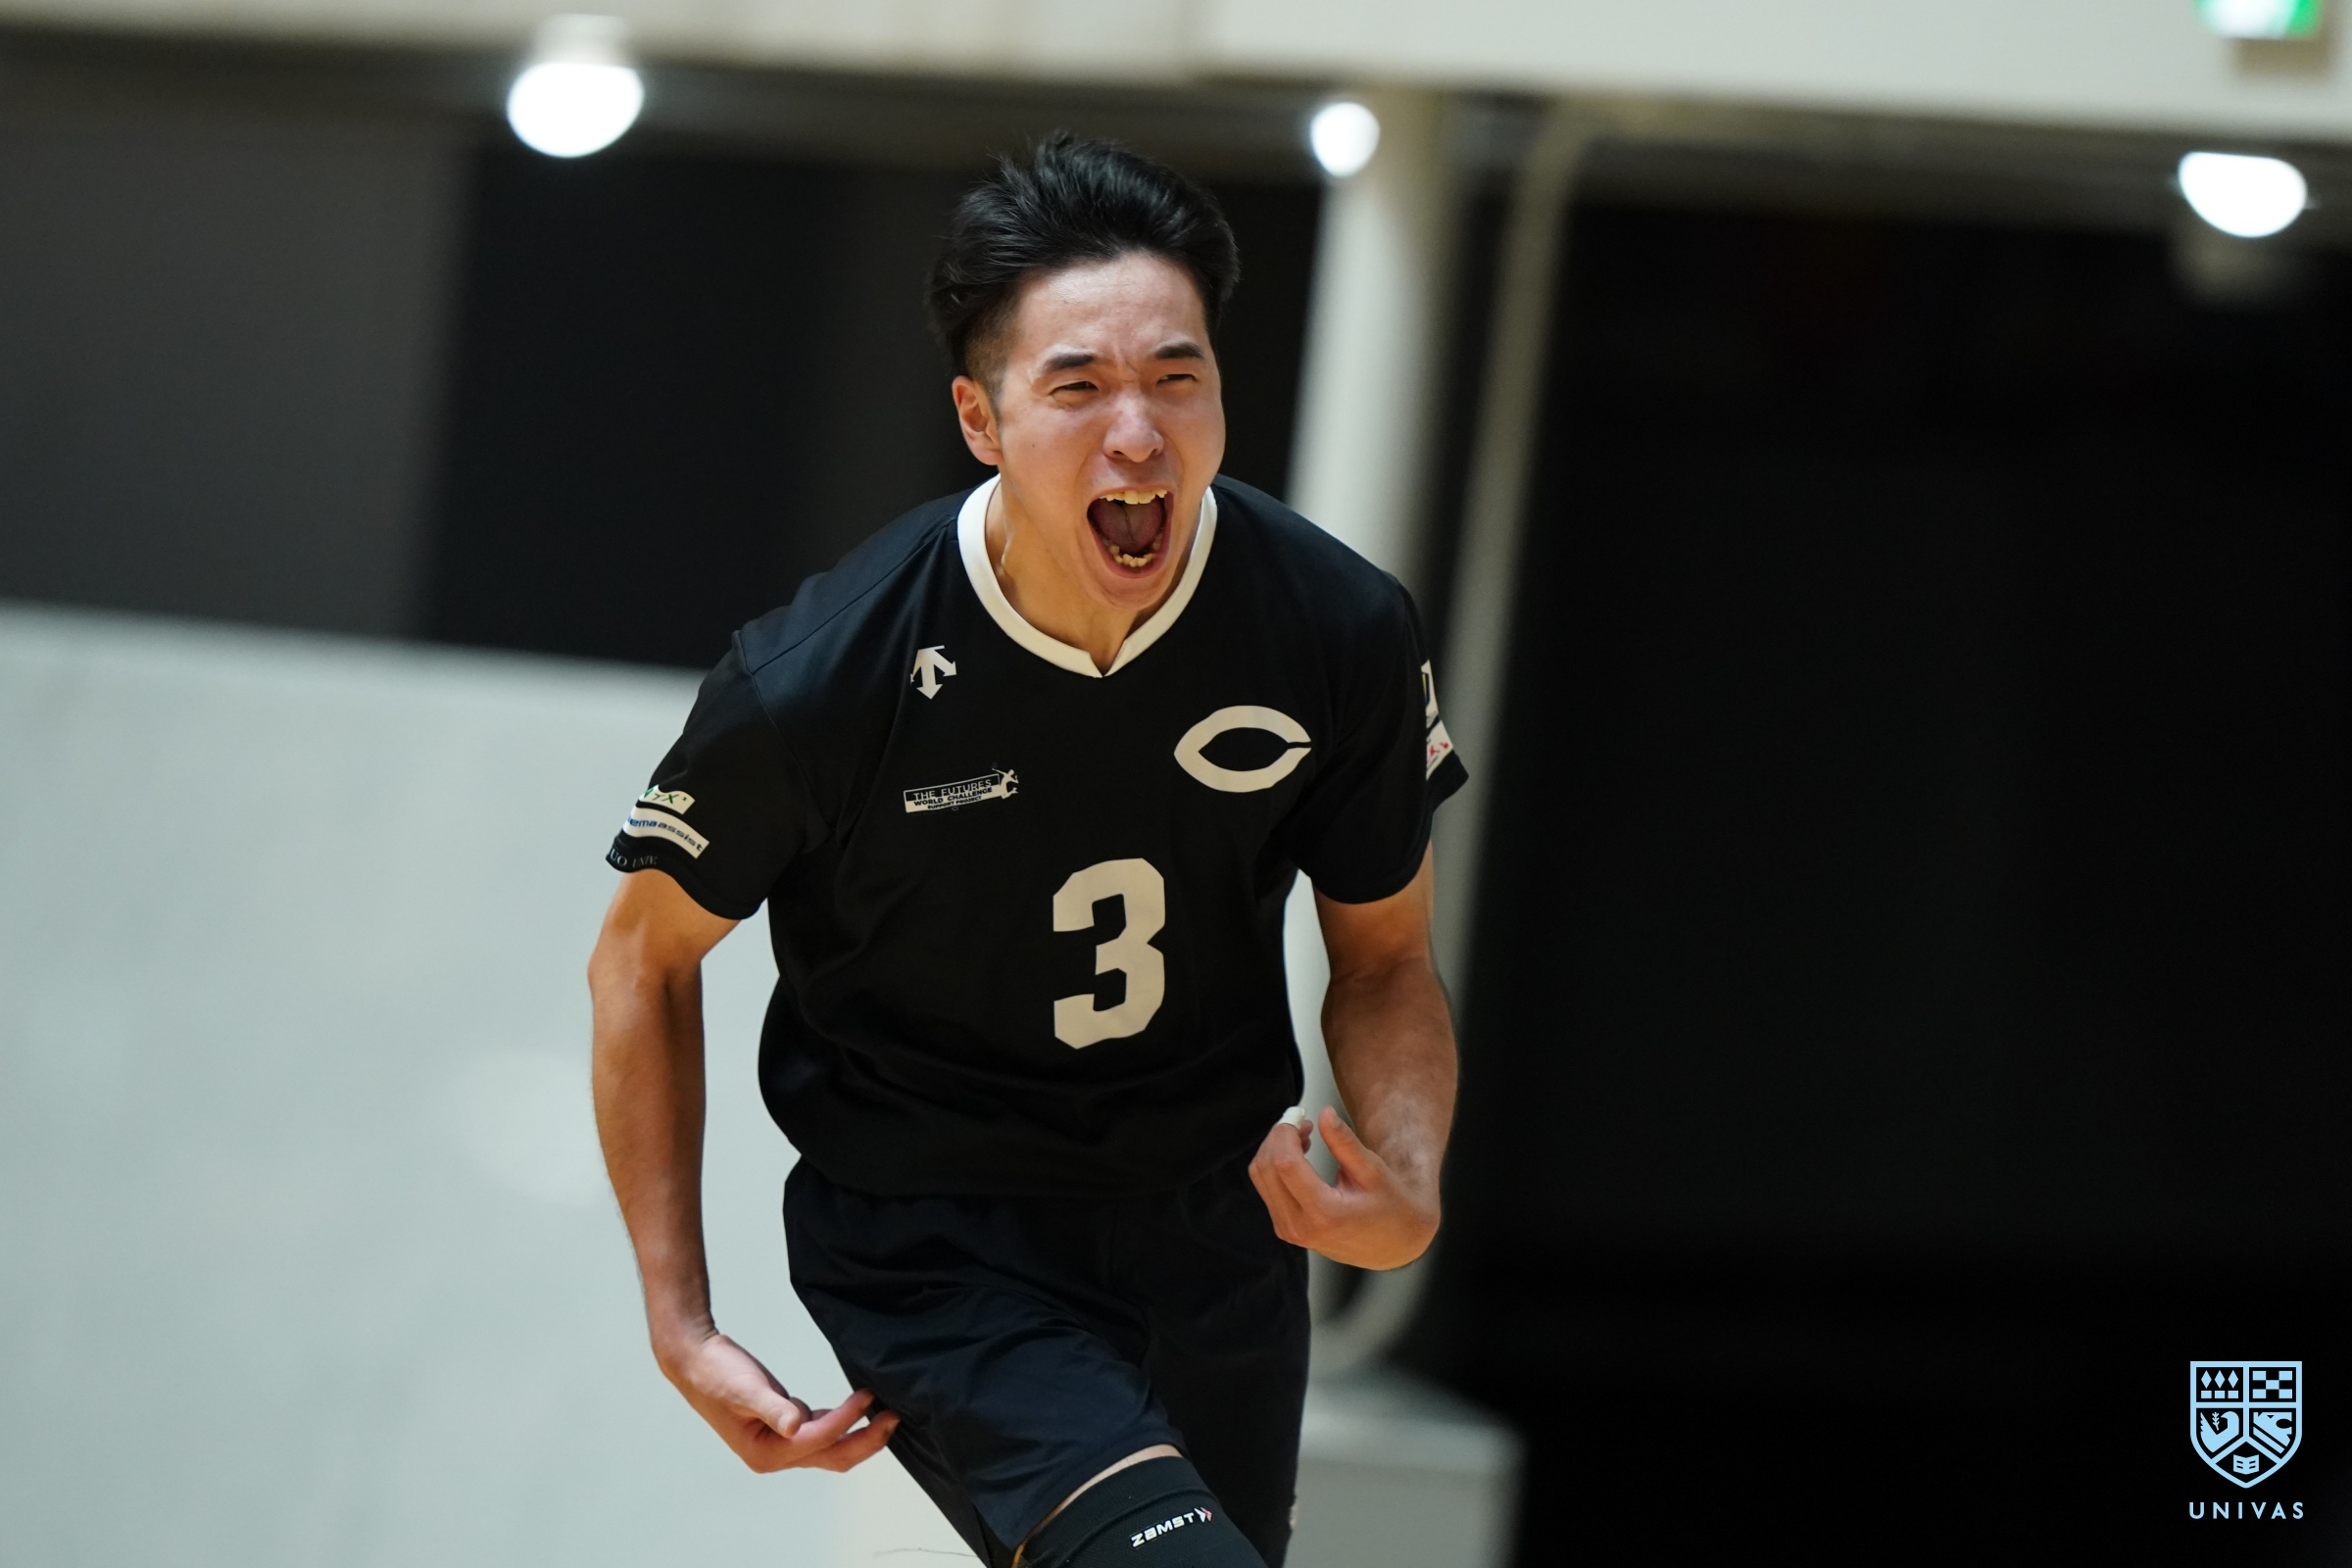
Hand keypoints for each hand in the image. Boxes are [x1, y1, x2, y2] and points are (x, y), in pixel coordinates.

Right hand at [658, 1329, 898, 1472]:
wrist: (696, 1361)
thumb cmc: (716, 1374)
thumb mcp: (744, 1389)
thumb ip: (772, 1407)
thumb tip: (795, 1425)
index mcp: (765, 1453)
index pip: (818, 1440)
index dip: (846, 1420)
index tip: (868, 1397)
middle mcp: (775, 1455)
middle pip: (833, 1455)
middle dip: (866, 1440)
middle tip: (895, 1417)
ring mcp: (781, 1444)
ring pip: (831, 1447)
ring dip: (859, 1433)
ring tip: (886, 1413)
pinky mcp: (785, 1428)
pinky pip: (822, 1432)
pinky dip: (842, 1422)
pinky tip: (858, 1408)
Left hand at [1247, 1105, 1438, 1270]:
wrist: (1390, 1246)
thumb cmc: (1389, 1209)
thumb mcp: (1373, 1172)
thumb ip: (1344, 1143)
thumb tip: (1325, 1113)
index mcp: (1324, 1214)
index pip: (1285, 1164)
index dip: (1286, 1132)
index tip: (1299, 1114)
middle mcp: (1299, 1226)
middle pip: (1266, 1168)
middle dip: (1279, 1136)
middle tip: (1302, 1120)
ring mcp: (1288, 1230)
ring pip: (1261, 1176)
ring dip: (1275, 1148)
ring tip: (1304, 1135)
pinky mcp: (1284, 1228)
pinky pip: (1267, 1188)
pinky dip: (1276, 1164)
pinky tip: (1299, 1154)